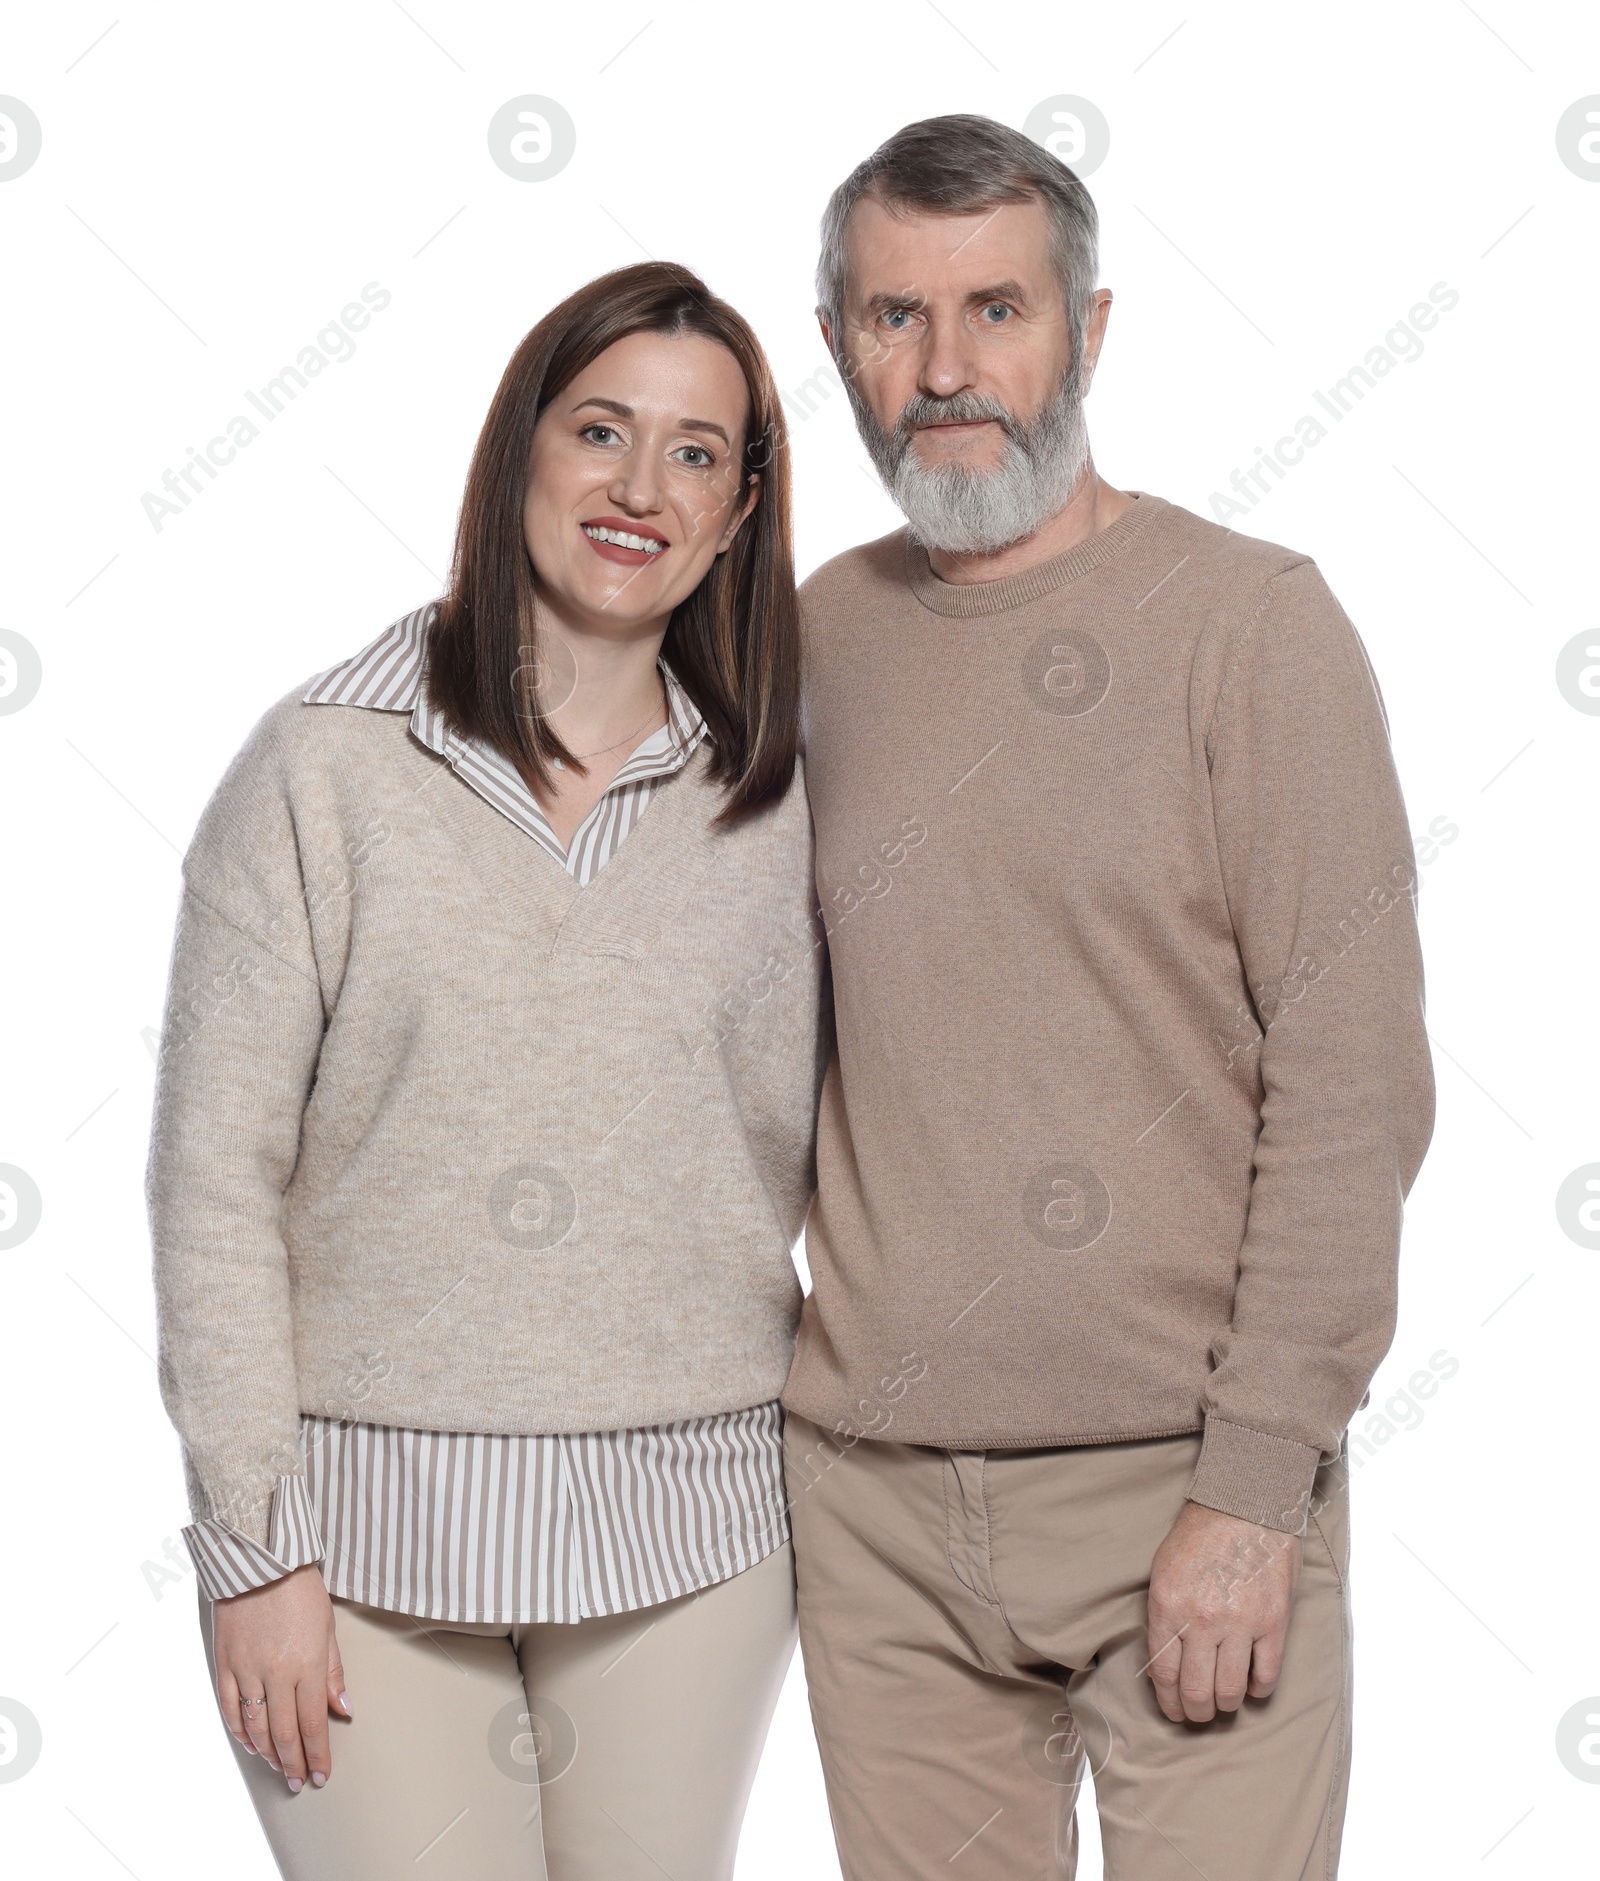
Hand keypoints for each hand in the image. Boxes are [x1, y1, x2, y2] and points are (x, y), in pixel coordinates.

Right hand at [212, 1564, 349, 1789]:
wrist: (259, 1560)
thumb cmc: (298, 1588)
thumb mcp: (327, 1626)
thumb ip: (333, 1672)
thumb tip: (344, 1708)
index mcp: (308, 1662)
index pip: (314, 1722)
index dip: (318, 1753)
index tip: (321, 1774)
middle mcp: (276, 1672)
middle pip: (285, 1732)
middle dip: (294, 1762)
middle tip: (299, 1781)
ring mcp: (247, 1669)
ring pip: (257, 1726)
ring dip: (269, 1753)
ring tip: (279, 1767)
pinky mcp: (224, 1663)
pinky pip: (231, 1708)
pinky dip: (240, 1732)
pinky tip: (250, 1744)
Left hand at [1145, 1501, 1300, 1722]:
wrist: (1244, 1505)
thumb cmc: (1200, 1535)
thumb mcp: (1163, 1570)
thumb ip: (1164, 1616)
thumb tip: (1166, 1661)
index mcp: (1169, 1605)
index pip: (1164, 1673)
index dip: (1168, 1701)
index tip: (1173, 1711)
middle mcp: (1202, 1619)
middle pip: (1196, 1690)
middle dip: (1195, 1712)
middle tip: (1198, 1714)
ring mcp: (1240, 1622)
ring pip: (1230, 1691)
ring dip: (1225, 1705)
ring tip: (1224, 1702)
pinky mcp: (1273, 1622)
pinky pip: (1266, 1675)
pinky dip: (1258, 1689)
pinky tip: (1252, 1685)